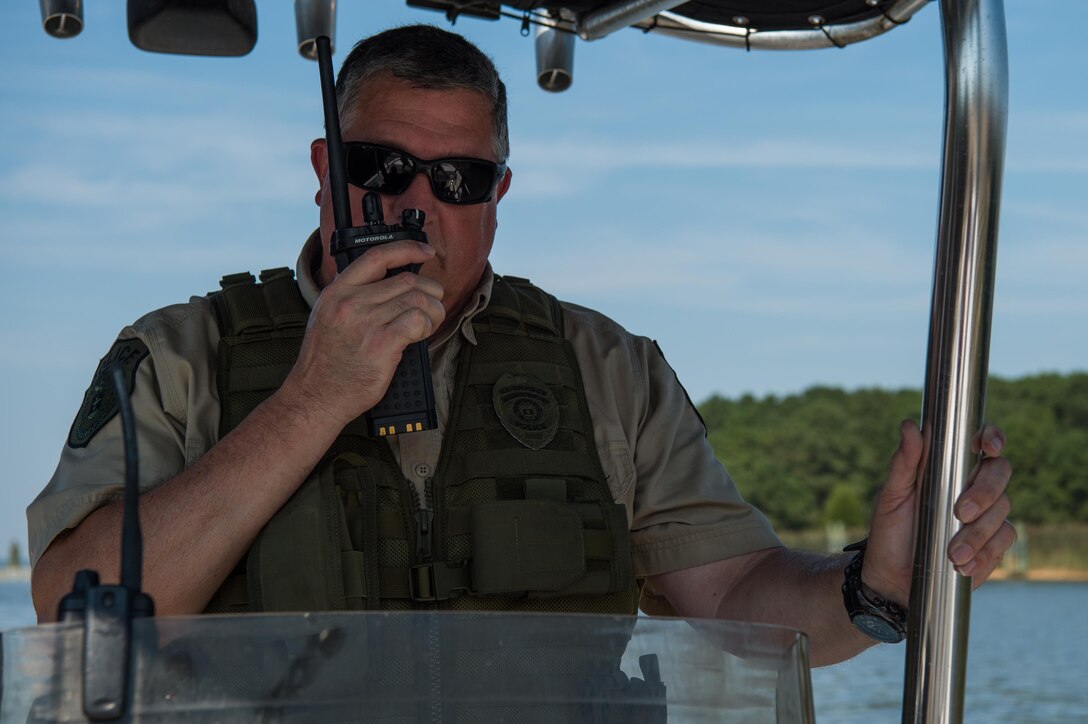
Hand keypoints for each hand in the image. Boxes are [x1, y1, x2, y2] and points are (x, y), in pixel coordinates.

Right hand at [281, 240, 445, 425]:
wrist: (315, 396)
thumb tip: (391, 286)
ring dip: (433, 311)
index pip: (377, 257)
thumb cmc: (324, 363)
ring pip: (417, 300)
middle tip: (432, 307)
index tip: (425, 252)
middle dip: (429, 292)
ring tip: (430, 324)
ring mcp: (365, 323)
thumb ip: (353, 298)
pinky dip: (427, 326)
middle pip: (407, 281)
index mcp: (337, 292)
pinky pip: (417, 321)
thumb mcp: (327, 317)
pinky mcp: (381, 344)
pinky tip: (421, 335)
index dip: (407, 249)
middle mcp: (351, 303)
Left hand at [861, 420, 1014, 606]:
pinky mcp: (992, 545)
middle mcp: (973, 488)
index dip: (992, 438)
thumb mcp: (892, 496)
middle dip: (984, 492)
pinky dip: (984, 554)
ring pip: (1003, 511)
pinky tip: (963, 565)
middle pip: (1000, 473)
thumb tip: (910, 426)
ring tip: (953, 553)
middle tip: (961, 512)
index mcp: (949, 469)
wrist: (892, 579)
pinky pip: (1003, 541)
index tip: (988, 446)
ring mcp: (986, 516)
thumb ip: (904, 462)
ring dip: (978, 533)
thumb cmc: (890, 531)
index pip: (982, 444)